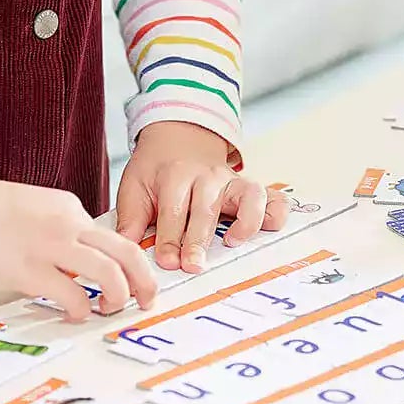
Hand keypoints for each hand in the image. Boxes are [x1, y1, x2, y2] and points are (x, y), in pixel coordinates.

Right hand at [0, 168, 156, 322]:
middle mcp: (68, 223)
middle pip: (127, 252)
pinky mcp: (30, 271)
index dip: (125, 262)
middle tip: (147, 298)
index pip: (111, 236)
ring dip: (119, 296)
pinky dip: (82, 310)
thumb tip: (69, 258)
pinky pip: (73, 296)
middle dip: (145, 279)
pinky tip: (76, 315)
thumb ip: (55, 227)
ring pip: (110, 273)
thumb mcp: (30, 207)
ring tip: (111, 309)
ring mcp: (51, 247)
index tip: (128, 278)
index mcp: (68, 206)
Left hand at [114, 122, 287, 272]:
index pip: (173, 210)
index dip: (169, 238)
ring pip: (248, 196)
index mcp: (176, 175)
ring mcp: (232, 180)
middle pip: (206, 209)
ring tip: (233, 242)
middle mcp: (208, 176)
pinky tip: (270, 228)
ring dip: (244, 221)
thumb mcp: (135, 186)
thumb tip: (127, 249)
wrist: (178, 137)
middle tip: (193, 266)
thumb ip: (131, 219)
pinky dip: (276, 212)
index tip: (166, 261)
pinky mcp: (251, 187)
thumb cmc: (156, 170)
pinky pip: (272, 197)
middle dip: (199, 239)